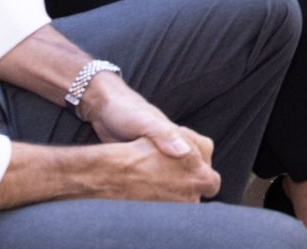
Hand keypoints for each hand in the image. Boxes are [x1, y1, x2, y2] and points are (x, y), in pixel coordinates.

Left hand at [83, 79, 219, 201]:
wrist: (103, 107)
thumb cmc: (125, 111)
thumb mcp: (143, 122)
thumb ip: (164, 134)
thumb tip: (184, 152)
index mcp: (181, 136)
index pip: (204, 160)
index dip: (199, 177)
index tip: (186, 190)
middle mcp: (175, 145)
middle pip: (192, 171)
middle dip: (184, 185)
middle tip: (168, 197)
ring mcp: (162, 153)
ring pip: (176, 175)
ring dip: (170, 187)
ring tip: (156, 198)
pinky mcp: (147, 159)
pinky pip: (159, 176)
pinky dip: (156, 186)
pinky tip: (144, 194)